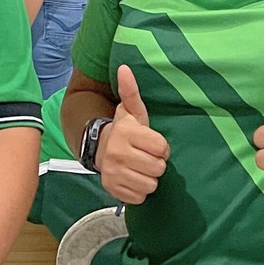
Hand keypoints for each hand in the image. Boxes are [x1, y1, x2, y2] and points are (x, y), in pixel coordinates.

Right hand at [98, 65, 169, 203]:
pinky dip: (139, 191)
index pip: (162, 148)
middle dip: (156, 163)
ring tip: (140, 168)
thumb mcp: (132, 111)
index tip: (153, 144)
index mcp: (126, 132)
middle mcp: (118, 153)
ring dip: (149, 178)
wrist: (101, 149)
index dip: (161, 147)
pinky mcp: (112, 189)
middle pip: (158, 168)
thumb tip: (124, 67)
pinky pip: (139, 197)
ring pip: (150, 184)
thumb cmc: (125, 130)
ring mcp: (114, 173)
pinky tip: (133, 178)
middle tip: (147, 156)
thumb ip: (130, 90)